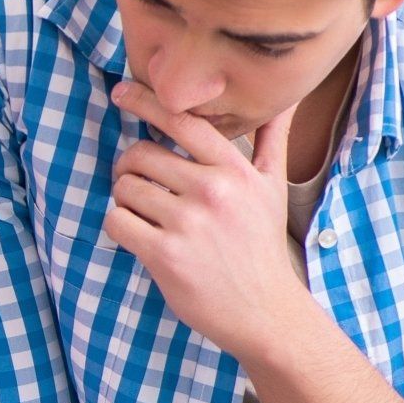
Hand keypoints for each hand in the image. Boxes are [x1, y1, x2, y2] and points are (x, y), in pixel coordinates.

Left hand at [104, 81, 313, 358]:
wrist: (264, 311)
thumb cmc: (262, 246)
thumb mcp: (273, 188)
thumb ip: (273, 138)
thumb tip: (287, 95)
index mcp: (235, 170)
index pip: (183, 121)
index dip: (147, 102)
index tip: (122, 91)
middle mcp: (213, 191)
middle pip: (141, 154)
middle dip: (129, 166)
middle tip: (137, 182)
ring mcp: (188, 223)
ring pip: (125, 187)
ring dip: (123, 198)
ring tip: (142, 212)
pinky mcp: (165, 254)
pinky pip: (117, 221)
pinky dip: (118, 225)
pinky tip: (135, 234)